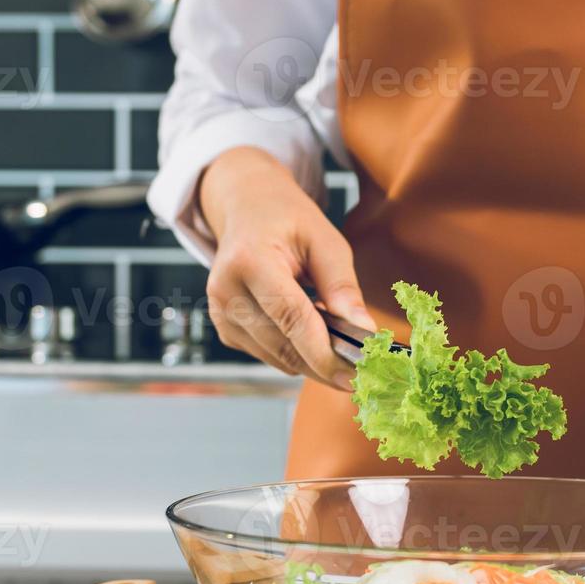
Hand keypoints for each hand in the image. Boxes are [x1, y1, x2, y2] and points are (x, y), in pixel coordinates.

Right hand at [198, 147, 374, 389]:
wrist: (247, 209)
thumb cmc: (287, 219)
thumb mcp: (325, 240)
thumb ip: (342, 287)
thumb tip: (363, 332)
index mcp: (249, 260)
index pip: (290, 318)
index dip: (324, 352)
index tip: (355, 374)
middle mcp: (226, 291)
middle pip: (283, 346)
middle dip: (325, 364)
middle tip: (363, 371)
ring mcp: (221, 314)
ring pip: (277, 359)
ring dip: (312, 360)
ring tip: (340, 343)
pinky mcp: (225, 330)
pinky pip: (269, 355)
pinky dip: (295, 353)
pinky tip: (310, 333)